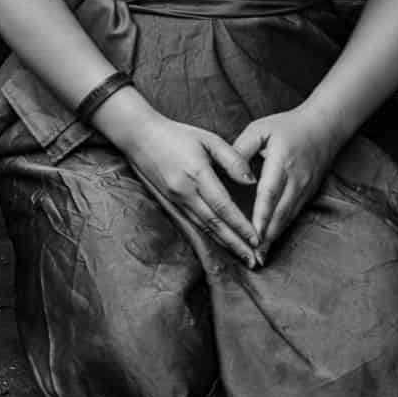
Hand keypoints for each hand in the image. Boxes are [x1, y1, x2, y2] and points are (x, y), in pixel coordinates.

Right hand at [118, 112, 263, 267]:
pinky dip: (210, 235)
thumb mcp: (209, 139)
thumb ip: (232, 159)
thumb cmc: (177, 134)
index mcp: (197, 174)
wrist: (139, 136)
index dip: (241, 224)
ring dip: (225, 244)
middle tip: (255, 261)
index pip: (223, 206)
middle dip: (236, 244)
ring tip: (243, 257)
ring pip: (204, 227)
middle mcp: (185, 191)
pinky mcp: (170, 202)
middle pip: (215, 223)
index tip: (258, 239)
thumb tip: (252, 181)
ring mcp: (176, 199)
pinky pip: (194, 223)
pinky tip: (222, 243)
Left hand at [232, 107, 342, 251]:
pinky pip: (295, 213)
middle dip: (268, 235)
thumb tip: (226, 169)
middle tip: (254, 255)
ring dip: (275, 236)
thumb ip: (242, 148)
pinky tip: (272, 241)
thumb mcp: (260, 129)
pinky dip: (283, 228)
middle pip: (280, 211)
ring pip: (289, 216)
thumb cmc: (286, 127)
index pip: (269, 193)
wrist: (324, 127)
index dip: (261, 215)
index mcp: (282, 162)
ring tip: (261, 255)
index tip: (252, 233)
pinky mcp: (309, 192)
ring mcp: (305, 188)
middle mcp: (297, 179)